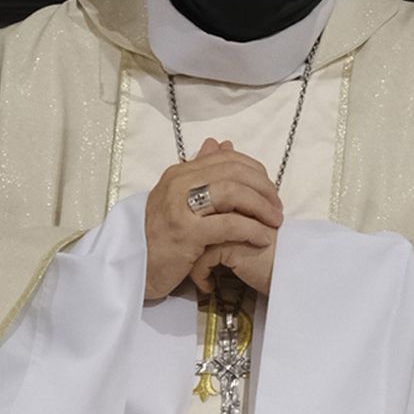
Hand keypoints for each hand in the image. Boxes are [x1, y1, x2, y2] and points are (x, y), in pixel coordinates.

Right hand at [144, 136, 281, 304]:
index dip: (255, 171)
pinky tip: (263, 238)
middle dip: (263, 188)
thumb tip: (221, 143)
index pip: (226, 158)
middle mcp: (178, 184)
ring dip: (261, 207)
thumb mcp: (177, 200)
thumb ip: (199, 172)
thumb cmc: (160, 238)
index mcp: (178, 173)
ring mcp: (179, 208)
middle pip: (233, 172)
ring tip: (274, 222)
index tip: (270, 190)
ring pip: (233, 193)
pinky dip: (252, 230)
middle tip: (277, 208)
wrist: (136, 270)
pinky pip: (228, 225)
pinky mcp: (185, 233)